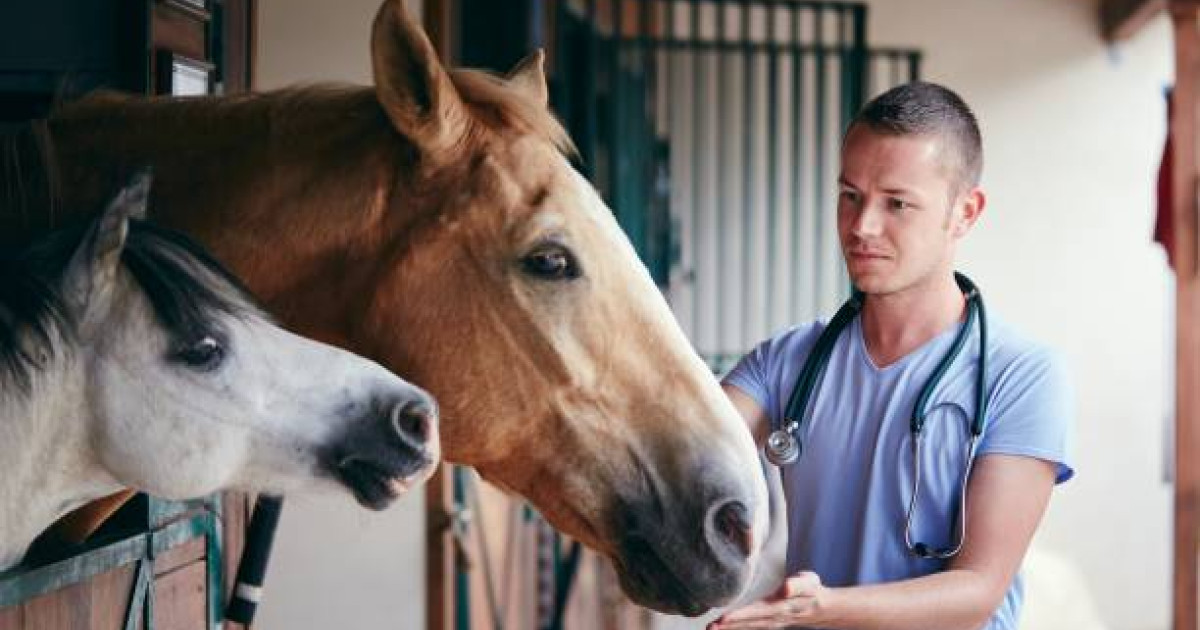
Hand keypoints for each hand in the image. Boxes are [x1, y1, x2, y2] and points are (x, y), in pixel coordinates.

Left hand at [707, 571, 827, 629]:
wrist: (821, 607)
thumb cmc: (812, 590)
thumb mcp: (809, 583)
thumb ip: (797, 584)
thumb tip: (785, 587)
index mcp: (780, 606)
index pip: (757, 611)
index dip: (741, 615)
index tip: (724, 618)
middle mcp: (773, 617)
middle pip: (748, 623)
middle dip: (729, 626)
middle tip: (710, 628)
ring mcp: (770, 622)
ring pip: (748, 627)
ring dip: (730, 629)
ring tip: (711, 629)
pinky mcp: (768, 623)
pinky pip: (750, 627)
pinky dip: (738, 629)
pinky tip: (723, 629)